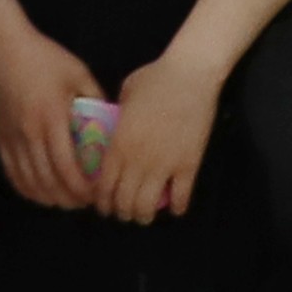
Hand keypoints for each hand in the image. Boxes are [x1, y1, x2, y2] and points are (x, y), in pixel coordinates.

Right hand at [0, 10, 103, 211]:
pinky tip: (42, 192)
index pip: (69, 169)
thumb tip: (111, 125)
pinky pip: (12, 174)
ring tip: (68, 199)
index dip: (85, 189)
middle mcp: (29, 133)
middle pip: (50, 183)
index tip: (99, 192)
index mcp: (52, 118)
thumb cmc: (44, 57)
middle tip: (88, 200)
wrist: (2, 46)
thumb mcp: (79, 73)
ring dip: (51, 198)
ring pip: (30, 183)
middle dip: (72, 198)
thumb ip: (96, 100)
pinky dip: (29, 190)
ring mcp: (11, 138)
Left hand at [103, 39, 230, 224]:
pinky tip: (175, 209)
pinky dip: (178, 207)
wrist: (189, 75)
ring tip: (145, 216)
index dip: (101, 201)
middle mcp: (138, 159)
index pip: (103, 185)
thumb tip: (112, 130)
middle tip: (123, 213)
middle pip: (124, 201)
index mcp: (119, 144)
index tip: (102, 206)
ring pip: (149, 205)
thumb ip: (116, 120)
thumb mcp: (123, 97)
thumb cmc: (153, 79)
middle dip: (121, 212)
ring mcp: (165, 164)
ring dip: (145, 215)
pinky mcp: (189, 164)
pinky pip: (182, 196)